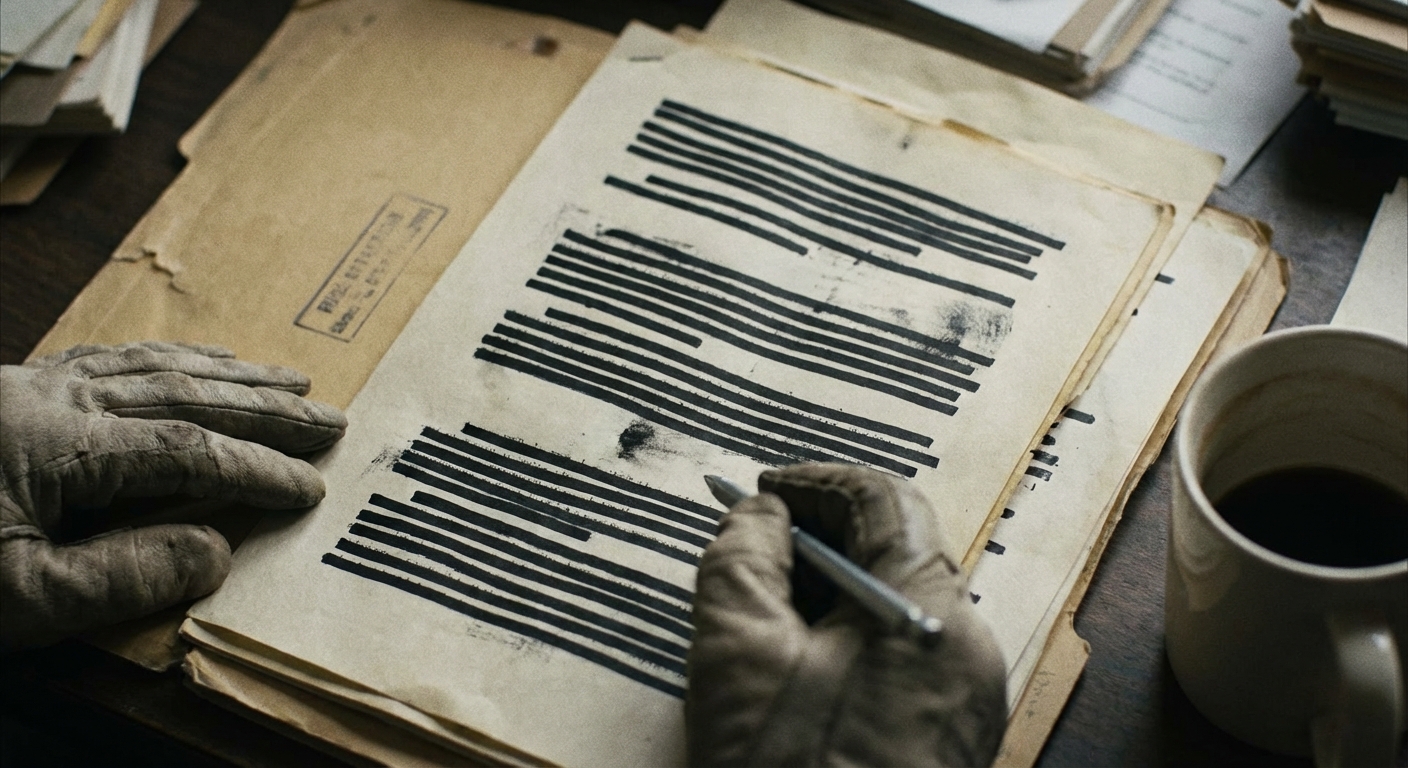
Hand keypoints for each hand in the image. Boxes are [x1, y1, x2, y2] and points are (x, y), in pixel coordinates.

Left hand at [0, 342, 346, 649]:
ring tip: (293, 383)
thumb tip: (216, 553)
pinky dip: (171, 358)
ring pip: (154, 369)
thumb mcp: (20, 600)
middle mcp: (52, 400)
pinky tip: (205, 359)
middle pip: (182, 395)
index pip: (184, 451)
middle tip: (333, 422)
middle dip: (266, 411)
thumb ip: (120, 577)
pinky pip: (113, 359)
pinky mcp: (17, 391)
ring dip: (232, 379)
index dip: (255, 469)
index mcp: (57, 446)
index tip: (311, 489)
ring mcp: (33, 387)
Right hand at [687, 463, 1006, 766]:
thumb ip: (742, 556)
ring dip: (831, 590)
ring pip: (898, 608)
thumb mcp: (738, 652)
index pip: (886, 501)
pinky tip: (795, 664)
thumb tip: (760, 515)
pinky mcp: (948, 738)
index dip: (816, 482)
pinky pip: (903, 658)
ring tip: (764, 607)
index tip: (763, 491)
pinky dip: (850, 639)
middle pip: (898, 552)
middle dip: (821, 536)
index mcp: (929, 615)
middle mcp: (966, 649)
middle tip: (755, 544)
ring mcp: (964, 699)